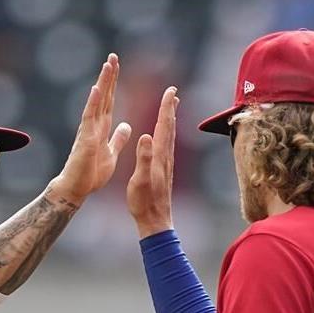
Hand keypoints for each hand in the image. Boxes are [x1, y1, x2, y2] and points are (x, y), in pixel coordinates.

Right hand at [47, 53, 131, 205]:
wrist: (78, 188)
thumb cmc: (92, 173)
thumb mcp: (112, 153)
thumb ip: (118, 138)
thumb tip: (126, 125)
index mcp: (102, 128)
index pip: (108, 101)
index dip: (113, 84)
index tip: (117, 66)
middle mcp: (94, 125)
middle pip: (102, 96)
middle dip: (108, 77)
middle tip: (113, 57)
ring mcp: (88, 131)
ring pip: (96, 103)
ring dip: (101, 84)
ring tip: (107, 66)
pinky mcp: (86, 140)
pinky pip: (89, 120)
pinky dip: (93, 104)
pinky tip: (96, 90)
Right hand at [126, 86, 178, 237]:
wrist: (155, 222)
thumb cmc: (144, 203)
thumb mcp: (139, 180)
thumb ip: (143, 158)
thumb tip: (146, 135)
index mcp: (159, 157)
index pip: (163, 127)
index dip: (165, 108)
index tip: (169, 90)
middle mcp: (166, 158)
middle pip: (169, 128)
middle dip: (170, 108)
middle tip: (173, 91)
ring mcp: (166, 165)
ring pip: (169, 136)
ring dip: (170, 120)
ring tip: (172, 107)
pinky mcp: (164, 171)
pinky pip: (167, 147)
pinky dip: (167, 134)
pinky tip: (166, 135)